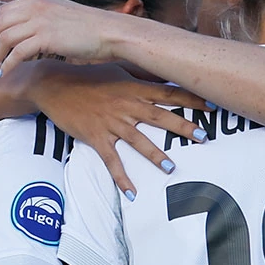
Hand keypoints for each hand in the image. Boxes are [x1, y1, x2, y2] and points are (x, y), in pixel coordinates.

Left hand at [0, 0, 130, 74]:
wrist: (111, 32)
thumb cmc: (92, 29)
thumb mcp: (62, 16)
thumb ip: (44, 20)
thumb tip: (31, 36)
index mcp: (38, 1)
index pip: (3, 12)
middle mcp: (35, 7)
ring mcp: (40, 21)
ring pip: (4, 39)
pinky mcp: (46, 37)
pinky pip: (17, 52)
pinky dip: (8, 64)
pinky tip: (7, 73)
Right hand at [8, 60, 200, 196]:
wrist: (52, 84)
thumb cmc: (87, 76)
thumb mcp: (117, 70)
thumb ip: (140, 75)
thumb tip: (164, 74)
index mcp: (133, 87)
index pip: (169, 93)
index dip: (192, 99)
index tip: (213, 106)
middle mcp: (126, 104)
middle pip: (161, 117)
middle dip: (184, 127)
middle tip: (205, 137)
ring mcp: (111, 122)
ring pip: (138, 140)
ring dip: (156, 155)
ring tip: (172, 169)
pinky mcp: (96, 136)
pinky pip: (111, 160)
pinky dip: (122, 178)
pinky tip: (132, 193)